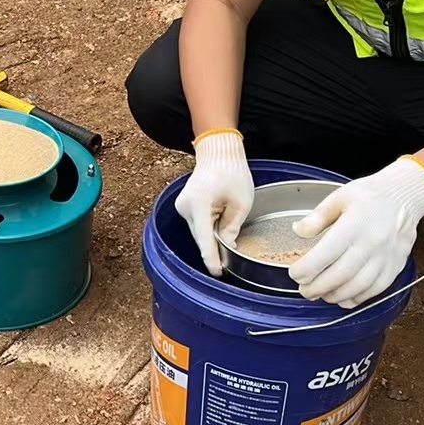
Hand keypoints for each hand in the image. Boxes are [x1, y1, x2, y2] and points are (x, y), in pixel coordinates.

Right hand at [175, 130, 253, 276]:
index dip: (212, 258)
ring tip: (227, 234)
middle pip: (201, 237)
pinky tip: (219, 225)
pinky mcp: (185, 206)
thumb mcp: (240, 202)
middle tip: (229, 260)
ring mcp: (182, 206)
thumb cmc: (232, 172)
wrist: (218, 152)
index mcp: (199, 204)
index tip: (217, 272)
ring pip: (199, 231)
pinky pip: (198, 224)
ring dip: (212, 237)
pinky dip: (208, 228)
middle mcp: (185, 206)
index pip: (205, 238)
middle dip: (214, 248)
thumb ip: (231, 227)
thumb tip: (227, 247)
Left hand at [288, 157, 423, 308]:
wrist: (405, 196)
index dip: (306, 269)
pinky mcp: (395, 266)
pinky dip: (358, 298)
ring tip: (321, 294)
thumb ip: (317, 217)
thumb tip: (298, 231)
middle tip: (304, 290)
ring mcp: (385, 258)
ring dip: (335, 295)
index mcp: (353, 226)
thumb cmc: (371, 195)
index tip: (295, 273)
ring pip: (358, 286)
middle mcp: (371, 244)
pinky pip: (376, 290)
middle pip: (340, 275)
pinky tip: (344, 298)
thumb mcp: (339, 197)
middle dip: (317, 288)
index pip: (325, 254)